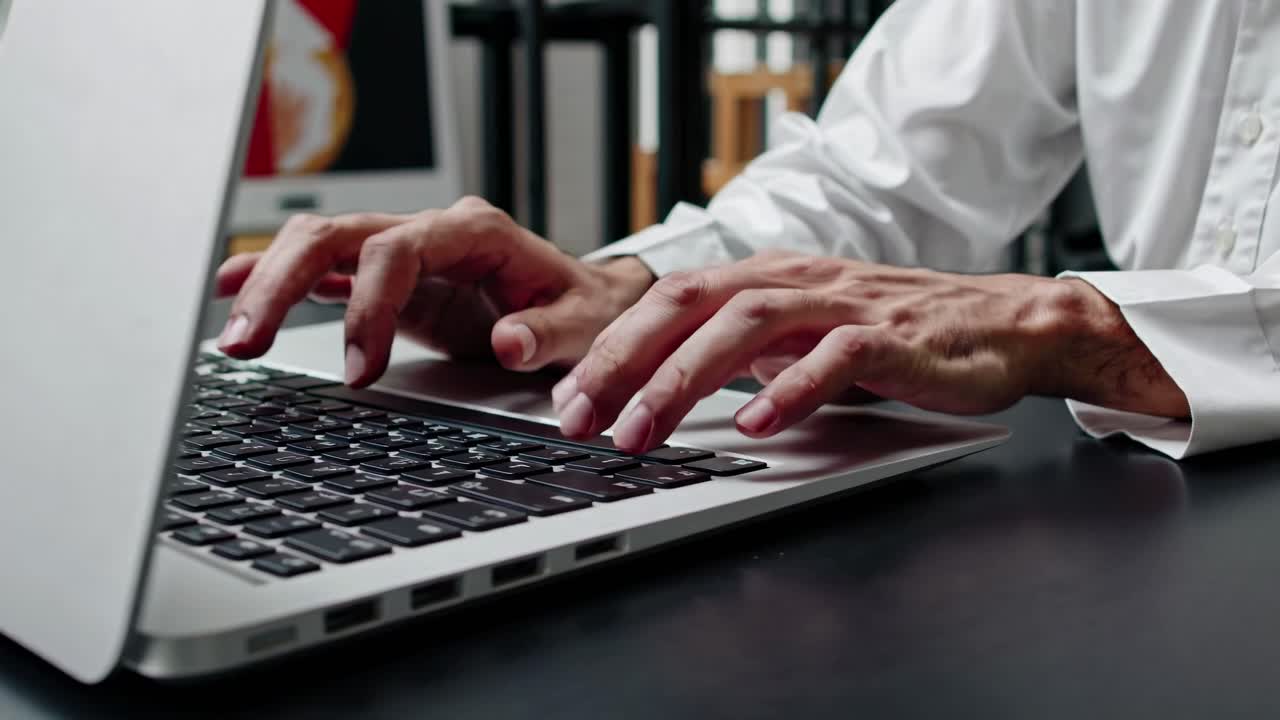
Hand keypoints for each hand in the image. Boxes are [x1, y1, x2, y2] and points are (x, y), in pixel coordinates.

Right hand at [214, 196, 654, 385]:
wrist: (589, 300)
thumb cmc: (586, 308)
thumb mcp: (586, 325)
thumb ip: (550, 334)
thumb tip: (509, 342)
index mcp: (474, 232)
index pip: (398, 248)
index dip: (368, 305)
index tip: (356, 369)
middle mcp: (431, 233)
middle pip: (338, 234)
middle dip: (283, 282)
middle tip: (245, 341)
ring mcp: (405, 252)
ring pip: (319, 245)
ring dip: (269, 283)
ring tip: (232, 335)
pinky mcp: (391, 280)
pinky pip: (327, 271)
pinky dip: (281, 282)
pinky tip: (235, 297)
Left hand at [553, 250, 1188, 452]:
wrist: (1003, 324)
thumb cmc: (896, 334)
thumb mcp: (802, 335)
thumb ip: (742, 351)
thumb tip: (665, 384)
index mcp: (766, 278)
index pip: (668, 301)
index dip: (609, 347)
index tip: (563, 399)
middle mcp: (795, 280)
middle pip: (689, 305)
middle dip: (622, 361)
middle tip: (577, 418)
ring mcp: (843, 304)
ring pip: (746, 325)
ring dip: (683, 380)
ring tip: (642, 432)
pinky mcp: (893, 337)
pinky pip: (834, 357)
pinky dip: (789, 389)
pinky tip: (756, 425)